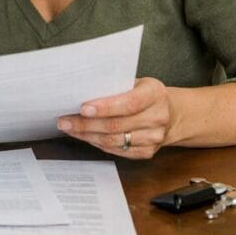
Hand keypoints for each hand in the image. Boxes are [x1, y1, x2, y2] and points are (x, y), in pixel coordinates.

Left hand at [56, 77, 171, 158]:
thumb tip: (81, 91)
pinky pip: (117, 150)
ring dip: (87, 136)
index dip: (104, 107)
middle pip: (116, 125)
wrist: (171, 114)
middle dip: (86, 124)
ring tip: (69, 129)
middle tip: (64, 121)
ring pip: (114, 140)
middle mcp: (157, 117)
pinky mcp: (147, 152)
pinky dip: (98, 143)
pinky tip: (85, 136)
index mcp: (155, 94)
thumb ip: (114, 87)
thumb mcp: (135, 82)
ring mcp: (154, 138)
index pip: (129, 103)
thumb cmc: (144, 94)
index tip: (82, 108)